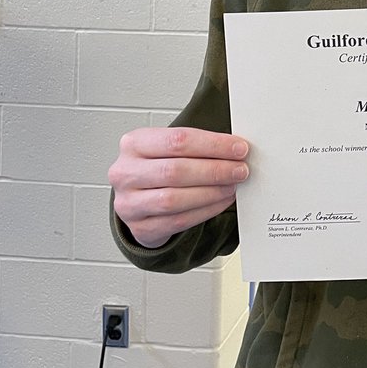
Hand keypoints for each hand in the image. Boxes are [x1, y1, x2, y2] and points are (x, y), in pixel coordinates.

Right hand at [109, 127, 249, 248]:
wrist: (138, 199)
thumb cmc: (157, 167)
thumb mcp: (167, 148)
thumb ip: (196, 145)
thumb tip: (236, 148)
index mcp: (133, 143)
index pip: (177, 140)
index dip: (213, 144)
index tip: (238, 148)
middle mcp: (126, 172)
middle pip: (175, 170)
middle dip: (215, 170)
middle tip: (240, 170)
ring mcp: (129, 203)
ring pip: (174, 199)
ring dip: (212, 192)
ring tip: (232, 186)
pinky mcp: (141, 227)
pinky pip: (178, 221)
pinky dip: (206, 211)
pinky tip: (221, 201)